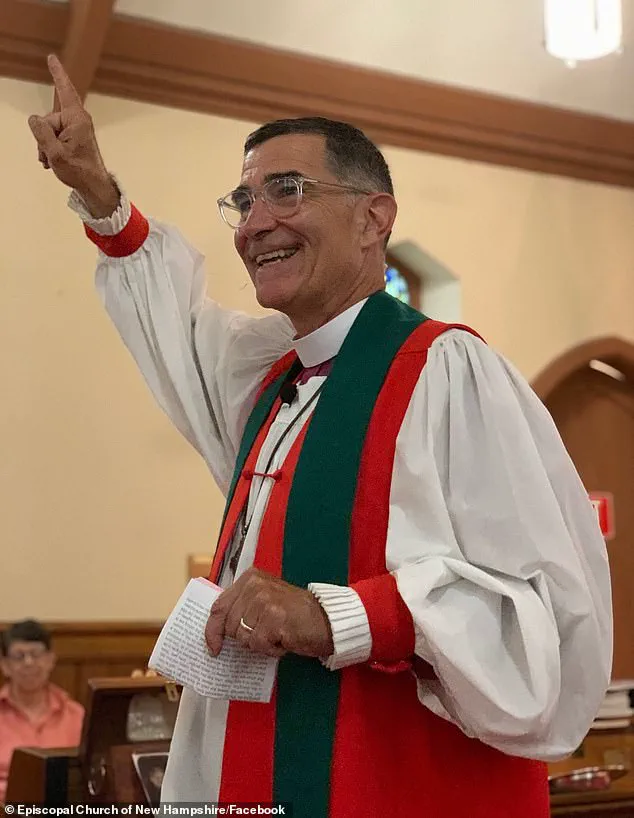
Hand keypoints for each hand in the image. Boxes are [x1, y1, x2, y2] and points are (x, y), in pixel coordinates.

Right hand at [28, 54, 118, 216]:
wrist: (93, 186)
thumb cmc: (79, 171)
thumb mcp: (55, 153)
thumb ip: (41, 133)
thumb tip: (34, 119)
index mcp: (76, 119)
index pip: (64, 91)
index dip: (57, 74)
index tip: (52, 58)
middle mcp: (77, 120)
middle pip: (48, 119)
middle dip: (43, 136)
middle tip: (51, 155)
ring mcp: (75, 129)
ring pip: (48, 130)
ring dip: (46, 145)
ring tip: (53, 161)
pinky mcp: (73, 137)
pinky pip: (54, 137)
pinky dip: (50, 148)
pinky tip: (53, 161)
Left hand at [205, 568, 334, 659]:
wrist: (327, 620)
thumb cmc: (295, 614)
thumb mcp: (265, 600)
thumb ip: (242, 607)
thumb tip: (216, 629)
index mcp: (250, 578)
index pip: (219, 606)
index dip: (212, 630)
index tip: (213, 646)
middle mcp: (255, 585)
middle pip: (230, 625)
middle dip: (245, 637)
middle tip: (267, 633)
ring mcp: (265, 600)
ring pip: (243, 637)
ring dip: (260, 643)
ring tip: (278, 633)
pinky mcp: (274, 618)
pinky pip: (259, 644)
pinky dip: (271, 649)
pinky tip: (284, 639)